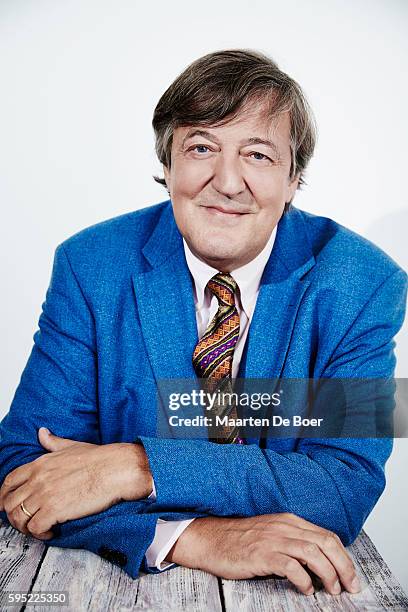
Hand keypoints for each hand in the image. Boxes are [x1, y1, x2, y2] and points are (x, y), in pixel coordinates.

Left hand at [0, 428, 152, 539]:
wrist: (115, 469)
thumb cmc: (99, 459)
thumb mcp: (71, 446)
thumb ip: (53, 442)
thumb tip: (42, 433)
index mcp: (40, 463)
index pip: (9, 481)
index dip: (4, 496)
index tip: (7, 505)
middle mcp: (38, 479)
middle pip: (9, 503)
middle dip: (13, 515)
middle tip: (25, 521)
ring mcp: (44, 495)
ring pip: (18, 518)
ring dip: (25, 527)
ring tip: (38, 528)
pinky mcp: (54, 510)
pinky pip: (35, 528)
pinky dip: (40, 534)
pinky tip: (51, 531)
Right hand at [167, 513, 360, 595]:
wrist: (211, 539)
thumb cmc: (240, 540)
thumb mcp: (271, 534)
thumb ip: (293, 542)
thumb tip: (318, 563)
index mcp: (290, 521)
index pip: (327, 535)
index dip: (344, 556)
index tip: (351, 575)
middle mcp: (285, 527)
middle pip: (326, 543)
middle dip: (344, 566)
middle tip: (351, 587)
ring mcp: (273, 539)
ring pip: (313, 553)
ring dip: (329, 573)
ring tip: (332, 590)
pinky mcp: (262, 554)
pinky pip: (291, 566)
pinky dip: (304, 580)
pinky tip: (307, 589)